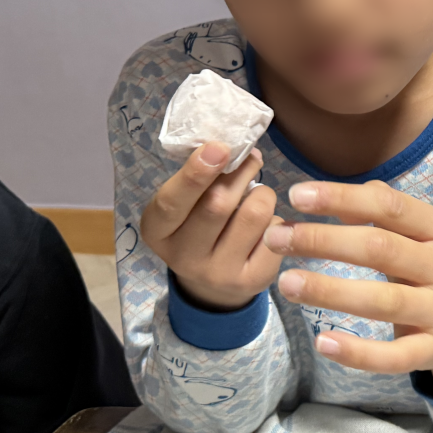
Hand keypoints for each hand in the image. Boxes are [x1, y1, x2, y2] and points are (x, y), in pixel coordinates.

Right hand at [140, 142, 282, 309]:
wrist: (213, 286)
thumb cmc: (198, 230)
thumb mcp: (185, 208)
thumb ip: (201, 181)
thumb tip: (238, 147)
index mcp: (158, 232)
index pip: (173, 202)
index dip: (196, 173)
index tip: (219, 146)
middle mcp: (184, 257)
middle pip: (218, 205)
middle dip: (240, 172)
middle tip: (251, 157)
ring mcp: (219, 273)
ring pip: (253, 215)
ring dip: (262, 194)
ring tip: (258, 196)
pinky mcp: (252, 281)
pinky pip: (275, 233)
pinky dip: (275, 219)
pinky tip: (265, 225)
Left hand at [262, 180, 432, 392]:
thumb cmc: (424, 270)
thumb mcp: (412, 235)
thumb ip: (375, 212)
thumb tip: (327, 197)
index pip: (388, 205)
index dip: (341, 198)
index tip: (295, 196)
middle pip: (380, 249)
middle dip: (323, 241)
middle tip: (276, 238)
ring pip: (382, 301)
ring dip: (330, 291)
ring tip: (286, 283)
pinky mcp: (432, 349)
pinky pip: (393, 356)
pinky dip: (358, 352)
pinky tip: (323, 342)